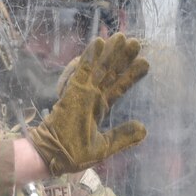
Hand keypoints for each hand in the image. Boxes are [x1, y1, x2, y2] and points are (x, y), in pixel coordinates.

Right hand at [27, 33, 147, 175]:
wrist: (51, 157)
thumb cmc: (73, 154)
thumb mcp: (104, 148)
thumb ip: (122, 137)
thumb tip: (144, 129)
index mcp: (100, 109)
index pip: (118, 88)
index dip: (130, 76)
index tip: (145, 63)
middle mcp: (92, 97)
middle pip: (110, 74)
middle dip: (123, 58)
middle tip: (136, 42)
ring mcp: (81, 93)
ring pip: (99, 69)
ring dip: (110, 53)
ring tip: (122, 37)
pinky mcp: (71, 93)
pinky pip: (82, 72)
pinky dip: (90, 58)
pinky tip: (98, 42)